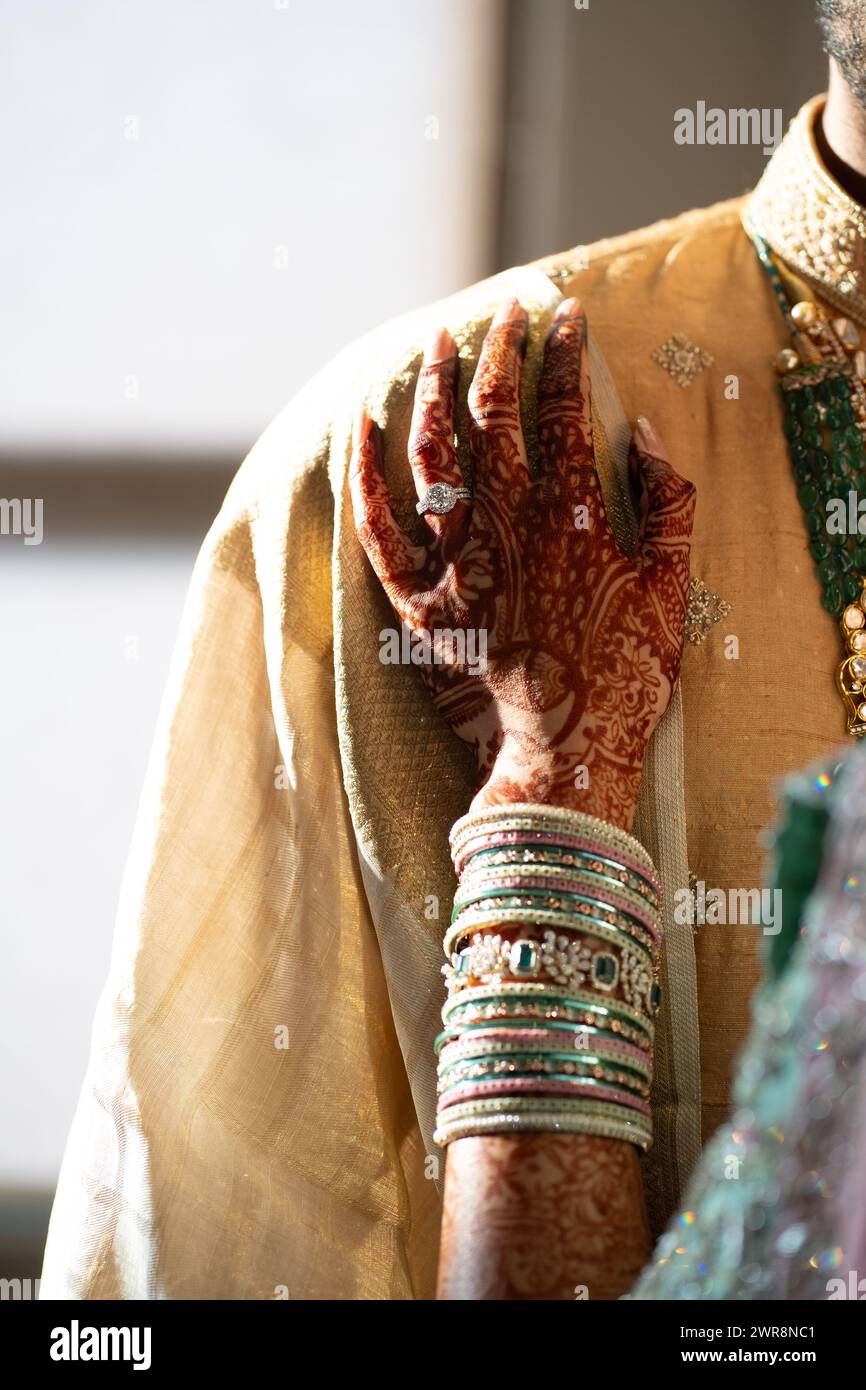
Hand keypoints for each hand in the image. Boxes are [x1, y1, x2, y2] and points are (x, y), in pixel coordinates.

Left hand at [350, 297, 694, 830]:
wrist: (565, 745)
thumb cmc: (625, 671)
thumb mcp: (670, 585)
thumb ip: (665, 503)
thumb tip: (642, 431)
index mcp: (572, 515)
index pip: (564, 409)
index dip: (565, 354)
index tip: (566, 316)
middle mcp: (509, 525)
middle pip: (496, 413)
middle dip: (501, 351)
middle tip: (505, 315)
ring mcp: (457, 559)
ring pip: (436, 451)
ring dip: (438, 387)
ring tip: (441, 342)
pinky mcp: (418, 597)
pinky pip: (379, 525)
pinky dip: (366, 472)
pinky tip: (364, 424)